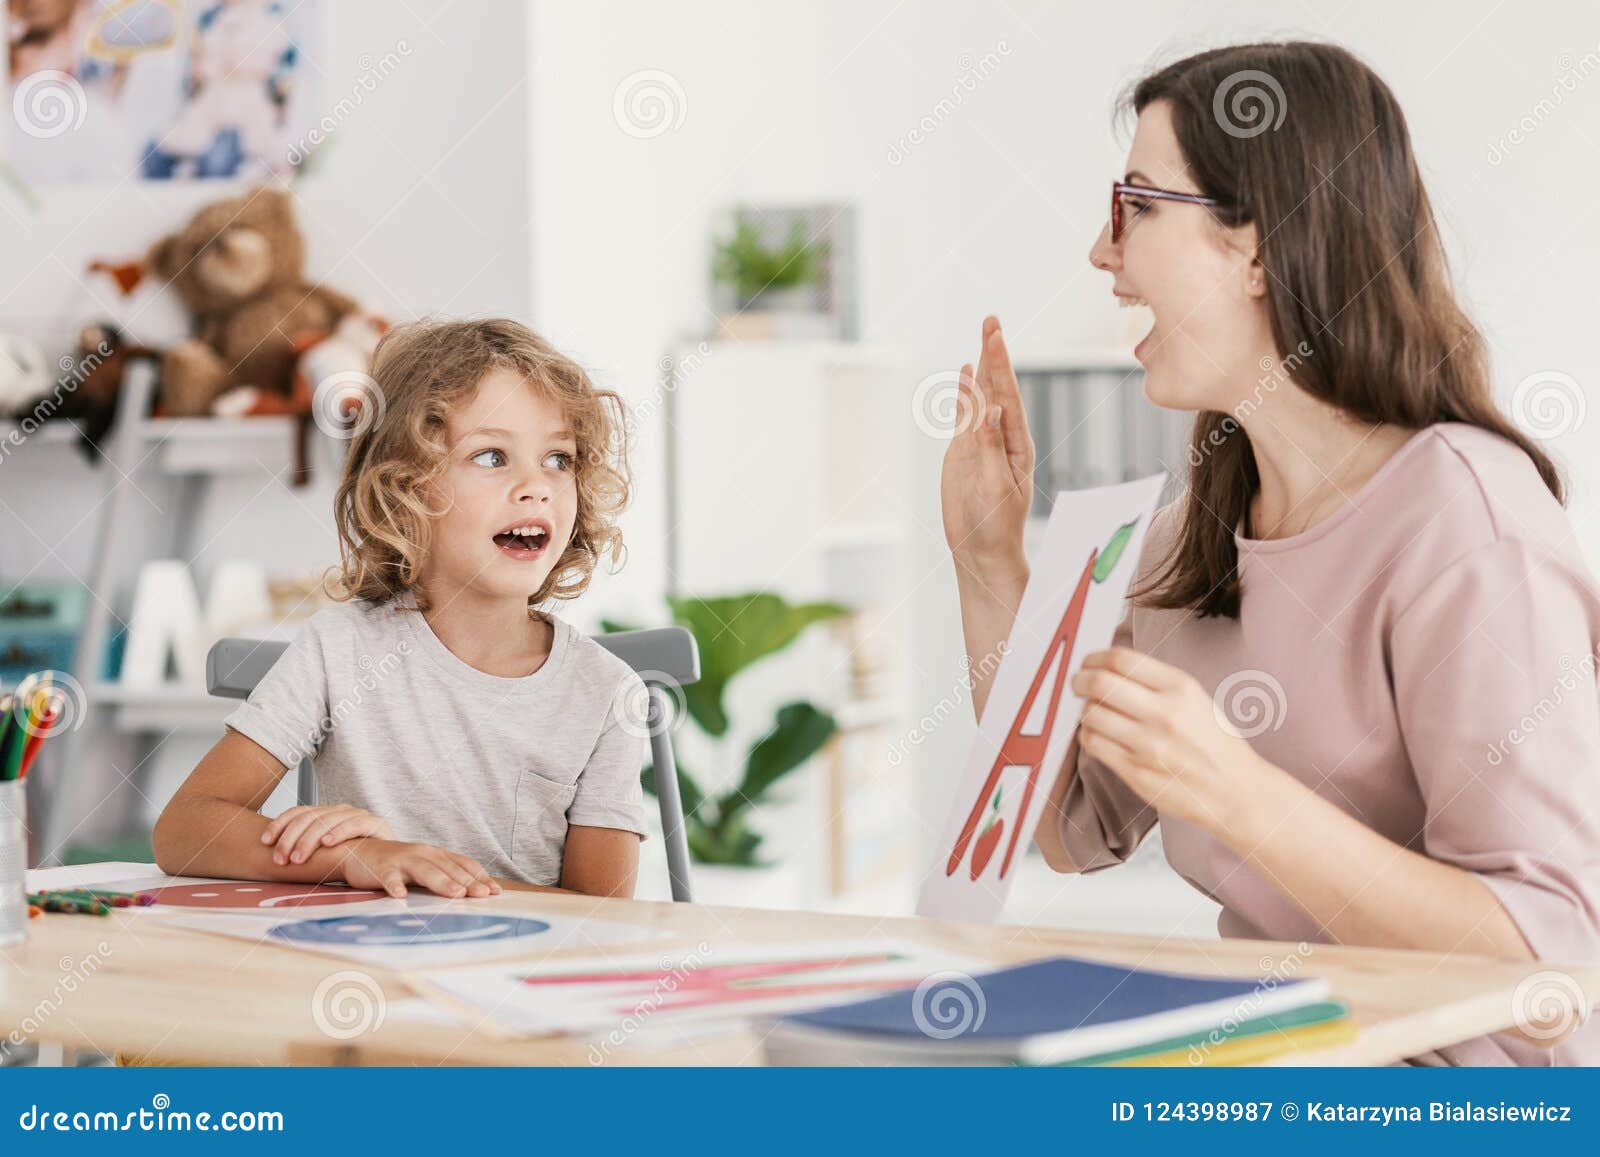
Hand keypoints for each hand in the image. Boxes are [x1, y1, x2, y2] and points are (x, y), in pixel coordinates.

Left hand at [262, 804, 393, 865]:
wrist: (390, 861)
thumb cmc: (354, 859)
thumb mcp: (324, 853)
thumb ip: (303, 848)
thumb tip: (266, 854)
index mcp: (325, 813)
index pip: (297, 812)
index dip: (279, 824)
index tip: (265, 841)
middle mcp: (340, 810)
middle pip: (310, 817)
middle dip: (291, 838)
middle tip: (281, 859)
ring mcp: (358, 815)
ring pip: (328, 820)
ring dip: (310, 840)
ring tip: (298, 858)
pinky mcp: (376, 823)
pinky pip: (355, 824)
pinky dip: (340, 832)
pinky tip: (328, 843)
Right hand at [338, 837, 501, 898]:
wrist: (361, 851)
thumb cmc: (400, 864)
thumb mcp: (426, 866)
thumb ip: (446, 876)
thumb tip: (474, 893)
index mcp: (437, 854)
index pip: (464, 864)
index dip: (481, 877)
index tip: (495, 892)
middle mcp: (424, 854)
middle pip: (449, 868)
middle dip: (468, 882)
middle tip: (483, 895)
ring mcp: (403, 860)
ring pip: (425, 871)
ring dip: (442, 882)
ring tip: (456, 894)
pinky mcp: (382, 868)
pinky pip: (389, 878)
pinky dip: (395, 885)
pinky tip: (400, 896)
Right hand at [940, 316, 1035, 570]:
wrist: (981, 549)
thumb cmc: (995, 524)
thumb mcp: (994, 487)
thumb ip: (990, 448)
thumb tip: (992, 410)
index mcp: (1016, 443)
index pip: (1008, 396)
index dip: (1000, 365)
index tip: (994, 336)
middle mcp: (1002, 437)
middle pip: (997, 388)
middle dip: (994, 354)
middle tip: (992, 320)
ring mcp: (982, 443)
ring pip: (981, 397)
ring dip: (981, 366)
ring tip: (984, 335)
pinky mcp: (964, 452)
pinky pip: (963, 415)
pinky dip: (963, 393)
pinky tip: (964, 374)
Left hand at [1071, 647, 1274, 832]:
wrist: (1234, 791)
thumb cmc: (1215, 744)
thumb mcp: (1196, 700)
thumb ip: (1155, 682)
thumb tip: (1108, 667)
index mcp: (1181, 689)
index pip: (1122, 660)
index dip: (1095, 657)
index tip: (1089, 662)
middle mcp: (1164, 714)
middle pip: (1099, 683)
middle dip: (1080, 680)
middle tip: (1078, 683)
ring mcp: (1148, 745)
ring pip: (1091, 714)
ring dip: (1085, 710)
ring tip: (1093, 713)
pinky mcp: (1135, 772)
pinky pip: (1093, 744)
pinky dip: (1088, 735)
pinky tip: (1098, 734)